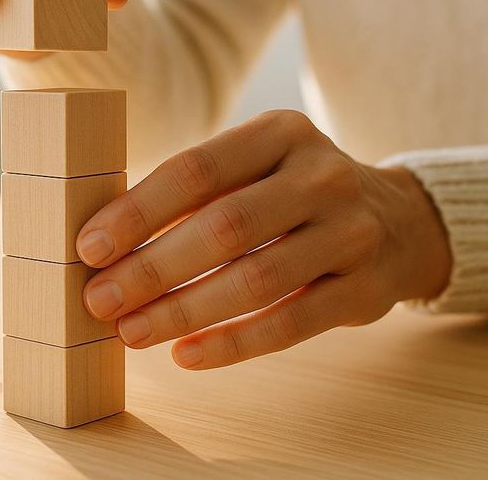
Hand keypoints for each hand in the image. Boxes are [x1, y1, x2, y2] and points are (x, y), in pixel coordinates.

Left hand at [78, 110, 451, 369]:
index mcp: (281, 133)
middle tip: (99, 300)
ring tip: (132, 332)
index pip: (196, 169)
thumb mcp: (256, 165)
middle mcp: (321, 176)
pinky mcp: (364, 291)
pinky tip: (185, 354)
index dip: (137, 211)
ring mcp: (350, 233)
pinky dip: (232, 344)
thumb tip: (107, 239)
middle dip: (152, 269)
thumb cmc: (294, 192)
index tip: (88, 248)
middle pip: (224, 227)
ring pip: (256, 280)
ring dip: (183, 311)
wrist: (399, 221)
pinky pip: (290, 324)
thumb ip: (195, 190)